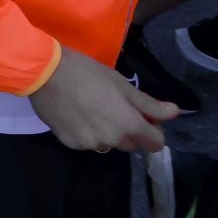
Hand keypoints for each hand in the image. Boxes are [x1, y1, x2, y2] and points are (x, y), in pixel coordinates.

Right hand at [29, 47, 177, 152]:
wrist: (43, 72)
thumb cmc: (86, 72)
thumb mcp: (120, 84)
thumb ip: (148, 104)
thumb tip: (174, 112)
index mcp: (128, 125)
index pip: (156, 144)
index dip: (153, 129)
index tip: (142, 114)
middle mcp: (111, 141)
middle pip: (132, 144)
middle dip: (130, 129)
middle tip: (116, 106)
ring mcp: (89, 144)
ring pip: (109, 143)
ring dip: (108, 132)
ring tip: (92, 108)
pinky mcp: (70, 143)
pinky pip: (88, 142)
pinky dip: (87, 131)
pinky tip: (76, 113)